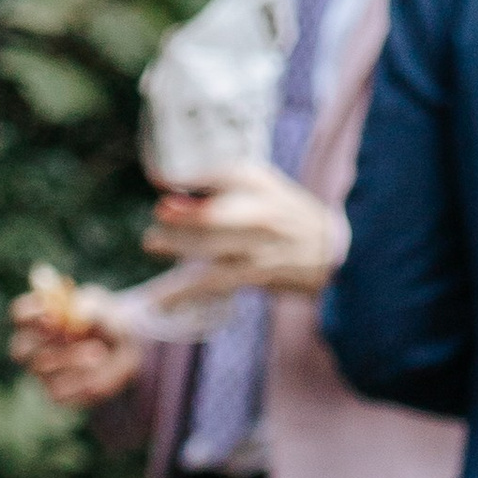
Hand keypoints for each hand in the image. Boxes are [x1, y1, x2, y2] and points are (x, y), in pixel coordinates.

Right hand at [7, 278, 142, 410]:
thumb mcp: (104, 309)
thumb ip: (90, 308)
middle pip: (20, 348)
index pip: (20, 315)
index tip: (49, 311)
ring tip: (99, 352)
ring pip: (42, 368)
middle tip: (68, 334)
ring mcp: (42, 373)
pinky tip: (98, 370)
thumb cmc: (105, 321)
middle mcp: (33, 347)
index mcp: (37, 318)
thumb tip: (77, 315)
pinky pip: (59, 391)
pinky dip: (81, 380)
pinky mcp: (56, 394)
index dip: (30, 313)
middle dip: (43, 341)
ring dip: (70, 358)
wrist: (123, 349)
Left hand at [147, 162, 344, 300]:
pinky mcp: (252, 276)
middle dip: (185, 215)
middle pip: (217, 215)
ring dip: (178, 248)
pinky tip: (159, 302)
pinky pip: (213, 284)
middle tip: (160, 213)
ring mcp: (256, 248)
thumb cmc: (285, 213)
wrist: (326, 249)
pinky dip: (184, 293)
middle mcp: (259, 214)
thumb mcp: (261, 184)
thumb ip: (219, 180)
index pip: (226, 175)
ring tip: (151, 243)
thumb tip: (169, 181)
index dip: (191, 178)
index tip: (160, 179)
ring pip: (212, 249)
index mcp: (260, 184)